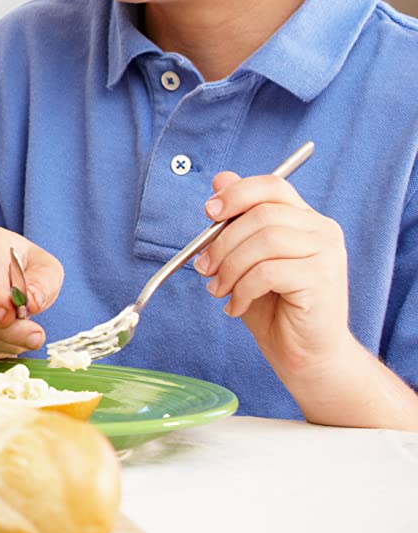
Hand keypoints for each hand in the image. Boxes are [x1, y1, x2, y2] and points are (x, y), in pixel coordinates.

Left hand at [196, 170, 355, 375]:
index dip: (237, 193)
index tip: (209, 212)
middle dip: (222, 242)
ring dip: (229, 268)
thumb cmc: (275, 306)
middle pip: (261, 214)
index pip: (273, 186)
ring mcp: (327, 254)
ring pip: (263, 242)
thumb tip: (220, 178)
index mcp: (305, 219)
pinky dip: (242, 289)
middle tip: (204, 268)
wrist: (305, 354)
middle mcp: (323, 230)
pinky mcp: (323, 279)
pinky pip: (268, 272)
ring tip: (219, 290)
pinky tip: (237, 306)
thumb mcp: (246, 259)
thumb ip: (237, 221)